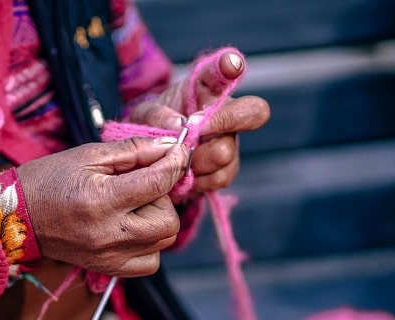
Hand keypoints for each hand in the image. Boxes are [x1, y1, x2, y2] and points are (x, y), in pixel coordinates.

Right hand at [17, 138, 188, 276]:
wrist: (14, 217)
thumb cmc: (47, 179)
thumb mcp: (88, 155)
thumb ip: (134, 150)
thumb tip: (170, 145)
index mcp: (101, 200)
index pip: (158, 183)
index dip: (175, 162)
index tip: (178, 151)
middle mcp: (108, 233)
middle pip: (169, 220)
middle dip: (164, 197)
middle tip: (143, 184)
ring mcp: (108, 256)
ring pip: (163, 242)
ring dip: (158, 219)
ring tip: (134, 206)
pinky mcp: (106, 268)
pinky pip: (149, 262)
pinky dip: (149, 244)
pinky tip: (132, 227)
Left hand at [128, 51, 269, 197]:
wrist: (154, 160)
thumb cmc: (154, 127)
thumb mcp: (144, 116)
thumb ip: (156, 116)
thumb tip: (178, 124)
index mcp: (206, 88)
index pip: (223, 69)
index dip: (230, 65)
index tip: (230, 65)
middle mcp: (227, 111)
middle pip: (251, 113)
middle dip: (222, 123)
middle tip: (191, 132)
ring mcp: (231, 140)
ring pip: (225, 152)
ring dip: (196, 159)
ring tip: (178, 158)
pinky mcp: (228, 167)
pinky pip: (221, 176)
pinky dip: (198, 179)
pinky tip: (185, 175)